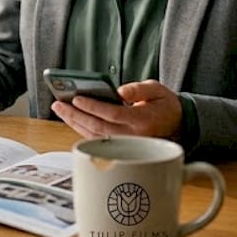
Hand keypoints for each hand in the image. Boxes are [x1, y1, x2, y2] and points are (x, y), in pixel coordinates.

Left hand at [50, 80, 182, 139]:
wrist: (177, 126)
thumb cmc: (164, 105)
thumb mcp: (157, 89)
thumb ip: (139, 89)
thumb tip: (120, 91)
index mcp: (143, 120)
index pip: (113, 114)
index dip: (93, 107)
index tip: (77, 98)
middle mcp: (133, 136)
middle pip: (98, 127)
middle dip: (76, 115)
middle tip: (59, 103)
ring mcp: (126, 144)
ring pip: (95, 135)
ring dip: (75, 123)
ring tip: (60, 109)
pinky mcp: (121, 147)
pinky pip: (97, 139)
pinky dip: (81, 129)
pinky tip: (71, 118)